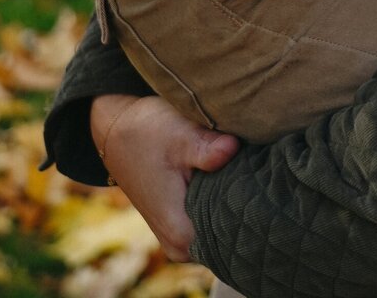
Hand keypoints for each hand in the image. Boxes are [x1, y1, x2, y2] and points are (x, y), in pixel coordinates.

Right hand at [91, 94, 239, 261]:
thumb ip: (206, 148)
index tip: (257, 175)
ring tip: (240, 165)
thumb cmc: (147, 133)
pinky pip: (213, 218)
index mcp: (181, 234)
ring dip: (232, 197)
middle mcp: (181, 246)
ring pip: (222, 223)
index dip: (250, 203)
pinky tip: (228, 172)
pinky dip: (222, 197)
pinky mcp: (184, 225)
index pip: (233, 233)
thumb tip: (232, 148)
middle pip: (230, 230)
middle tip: (253, 164)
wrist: (118, 131)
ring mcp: (182, 238)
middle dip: (243, 199)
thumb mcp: (178, 135)